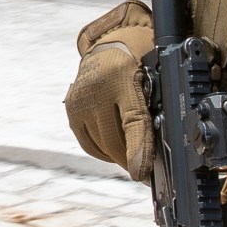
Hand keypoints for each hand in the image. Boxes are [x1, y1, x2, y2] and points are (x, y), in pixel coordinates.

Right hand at [65, 0, 156, 179]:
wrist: (105, 52)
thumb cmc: (135, 69)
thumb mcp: (151, 84)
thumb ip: (151, 114)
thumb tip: (154, 152)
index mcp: (122, 80)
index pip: (132, 123)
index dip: (138, 151)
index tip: (141, 174)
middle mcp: (96, 91)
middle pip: (114, 141)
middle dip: (131, 159)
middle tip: (145, 170)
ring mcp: (80, 103)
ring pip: (101, 146)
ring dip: (118, 156)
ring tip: (132, 159)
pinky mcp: (72, 113)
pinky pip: (89, 144)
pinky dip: (104, 152)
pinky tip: (115, 150)